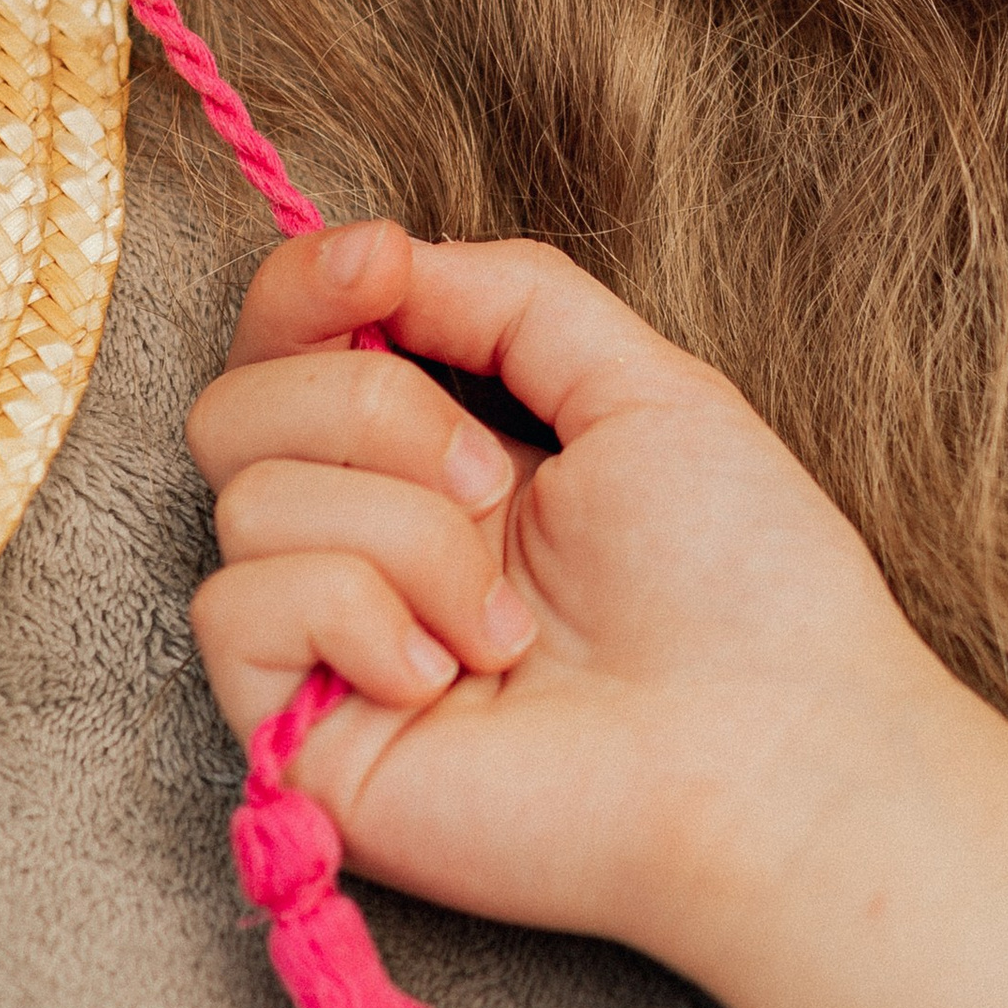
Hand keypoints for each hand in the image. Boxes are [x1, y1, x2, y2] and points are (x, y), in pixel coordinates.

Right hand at [186, 221, 951, 974]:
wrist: (773, 752)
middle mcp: (372, 545)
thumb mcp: (643, 385)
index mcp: (444, 461)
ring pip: (248, 501)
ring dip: (403, 533)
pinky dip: (355, 616)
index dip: (307, 283)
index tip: (380, 262)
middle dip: (365, 404)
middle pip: (234, 407)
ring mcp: (331, 646)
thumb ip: (511, 298)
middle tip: (493, 481)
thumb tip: (387, 255)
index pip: (295, 342)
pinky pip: (235, 609)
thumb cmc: (741, 584)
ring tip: (512, 622)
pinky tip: (452, 679)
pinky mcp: (298, 742)